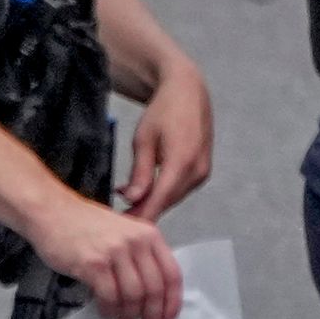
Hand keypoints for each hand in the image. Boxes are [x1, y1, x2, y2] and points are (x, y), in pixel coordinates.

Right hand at [39, 192, 185, 318]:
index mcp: (149, 235)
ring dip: (129, 316)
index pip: (172, 274)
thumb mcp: (124, 232)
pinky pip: (109, 296)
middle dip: (152, 317)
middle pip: (154, 289)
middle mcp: (136, 242)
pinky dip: (109, 310)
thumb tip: (152, 294)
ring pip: (134, 296)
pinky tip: (105, 313)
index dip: (172, 303)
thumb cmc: (85, 224)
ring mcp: (115, 252)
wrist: (50, 212)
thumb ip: (141, 256)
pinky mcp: (93, 264)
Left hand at [120, 54, 214, 216]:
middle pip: (166, 202)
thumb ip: (140, 173)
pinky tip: (146, 188)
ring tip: (126, 197)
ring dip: (152, 200)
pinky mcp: (202, 171)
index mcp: (182, 162)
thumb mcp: (143, 139)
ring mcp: (203, 172)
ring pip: (173, 198)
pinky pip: (180, 189)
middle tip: (117, 215)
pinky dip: (162, 191)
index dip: (140, 216)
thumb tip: (133, 199)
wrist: (188, 92)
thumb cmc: (164, 110)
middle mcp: (197, 171)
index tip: (122, 226)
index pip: (159, 200)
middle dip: (143, 210)